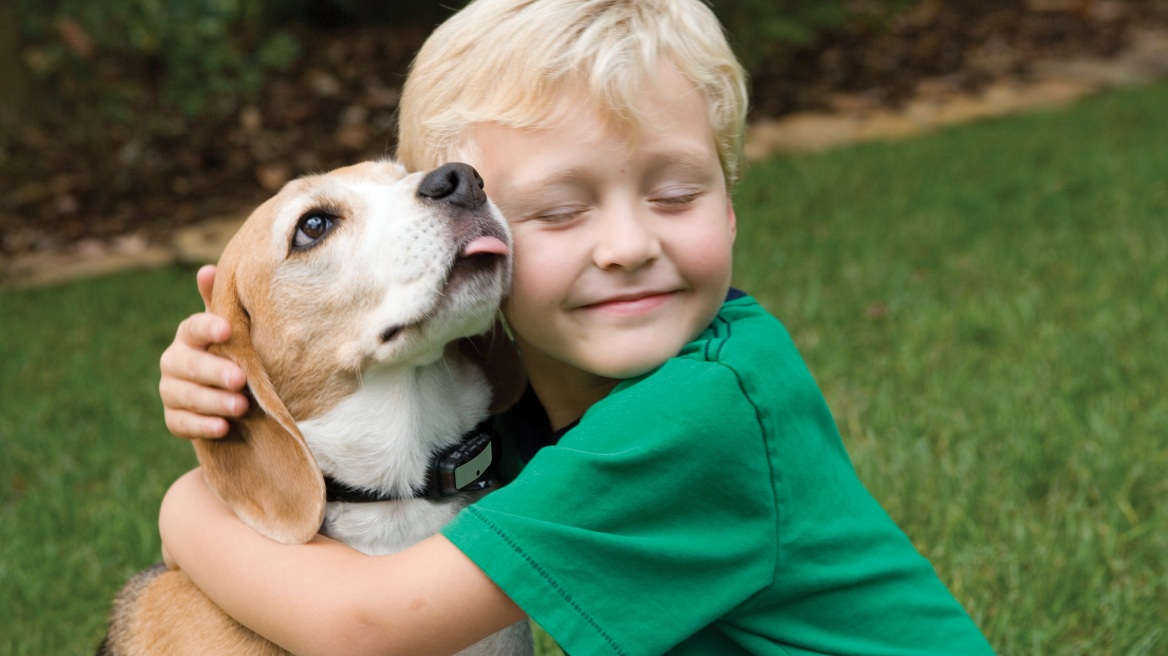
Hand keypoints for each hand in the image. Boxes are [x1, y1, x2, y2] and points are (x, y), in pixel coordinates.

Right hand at [159, 265, 248, 438]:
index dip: (208, 327)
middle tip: (241, 378)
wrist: (230, 396)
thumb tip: (208, 269)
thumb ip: (222, 304)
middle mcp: (174, 360)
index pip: (193, 327)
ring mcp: (171, 391)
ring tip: (241, 406)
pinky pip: (183, 423)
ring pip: (186, 396)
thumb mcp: (233, 331)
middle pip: (189, 365)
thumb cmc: (233, 354)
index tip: (226, 330)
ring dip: (213, 401)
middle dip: (215, 372)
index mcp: (189, 335)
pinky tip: (222, 427)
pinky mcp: (174, 419)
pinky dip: (203, 426)